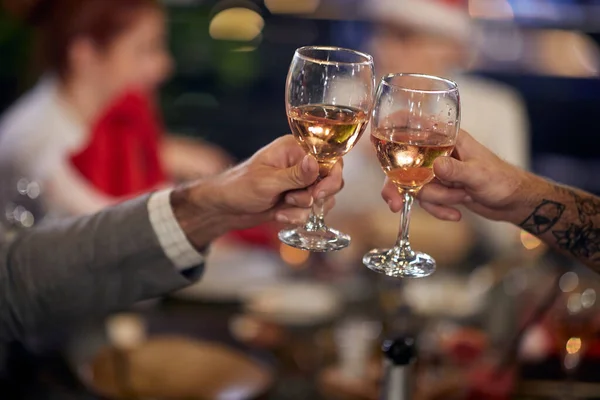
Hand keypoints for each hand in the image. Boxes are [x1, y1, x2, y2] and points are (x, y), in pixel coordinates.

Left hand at [173, 135, 342, 247]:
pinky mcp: (297, 199)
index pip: (330, 158)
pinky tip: (280, 216)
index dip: (330, 177)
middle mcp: (301, 162)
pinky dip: (299, 217)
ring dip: (304, 209)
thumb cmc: (239, 187)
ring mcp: (300, 182)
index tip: (318, 193)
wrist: (225, 209)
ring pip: (323, 198)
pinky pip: (312, 210)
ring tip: (282, 209)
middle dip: (315, 196)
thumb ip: (295, 175)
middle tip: (294, 201)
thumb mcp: (267, 181)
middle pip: (331, 179)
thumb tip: (315, 162)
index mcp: (295, 148)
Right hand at [382, 130, 532, 222]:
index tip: (375, 138)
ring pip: (415, 186)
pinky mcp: (440, 188)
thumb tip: (435, 167)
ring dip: (434, 200)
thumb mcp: (480, 176)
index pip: (416, 128)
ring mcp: (438, 172)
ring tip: (459, 201)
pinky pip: (427, 200)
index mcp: (448, 138)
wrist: (515, 203)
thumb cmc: (503, 181)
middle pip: (404, 164)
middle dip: (399, 186)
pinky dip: (439, 210)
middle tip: (394, 204)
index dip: (394, 129)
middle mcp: (438, 152)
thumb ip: (456, 171)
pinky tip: (457, 215)